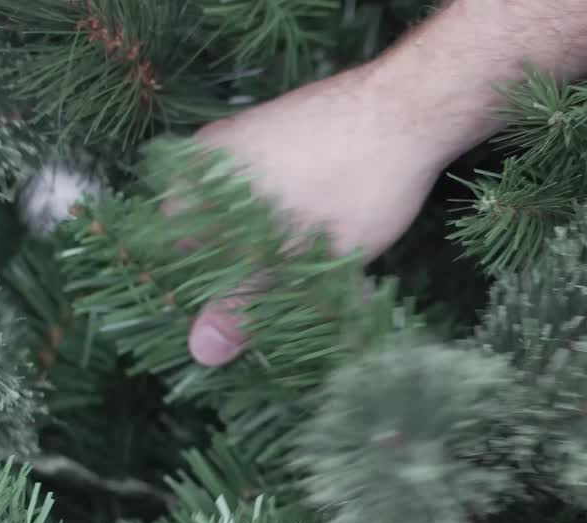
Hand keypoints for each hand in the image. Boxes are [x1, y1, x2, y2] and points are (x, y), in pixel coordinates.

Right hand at [181, 0, 586, 366]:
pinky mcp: (294, 137)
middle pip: (215, 240)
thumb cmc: (351, 185)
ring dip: (286, 260)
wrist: (413, 107)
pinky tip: (343, 256)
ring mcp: (253, 141)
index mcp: (193, 179)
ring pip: (253, 223)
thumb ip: (244, 304)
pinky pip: (282, 198)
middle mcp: (212, 155)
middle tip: (294, 312)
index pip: (173, 253)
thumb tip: (201, 351)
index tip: (240, 329)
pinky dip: (304, 231)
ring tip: (331, 287)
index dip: (207, 296)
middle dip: (255, 281)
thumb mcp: (297, 259)